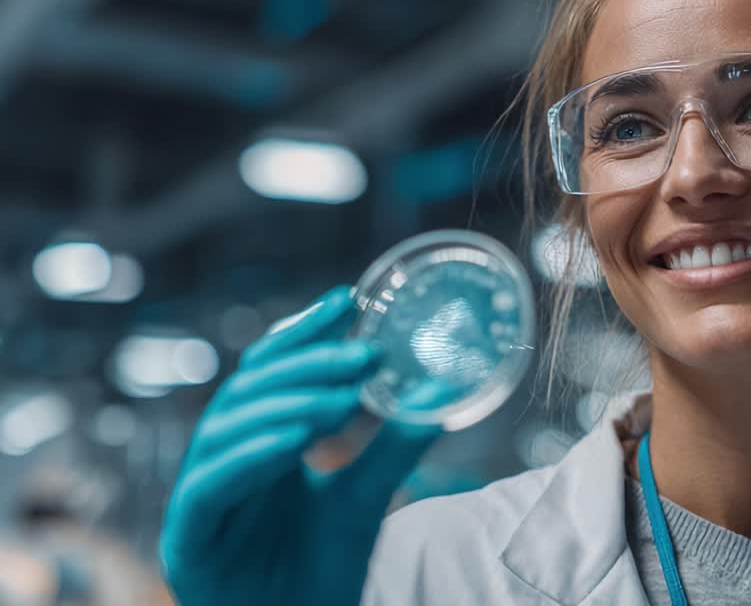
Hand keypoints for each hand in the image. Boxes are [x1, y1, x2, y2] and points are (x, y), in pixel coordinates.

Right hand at [159, 286, 449, 605]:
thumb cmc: (319, 570)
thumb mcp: (365, 496)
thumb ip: (395, 444)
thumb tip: (445, 388)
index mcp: (258, 439)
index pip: (274, 368)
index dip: (305, 330)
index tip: (349, 298)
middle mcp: (223, 456)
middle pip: (253, 389)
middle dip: (308, 366)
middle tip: (365, 354)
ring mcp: (200, 494)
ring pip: (228, 429)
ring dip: (287, 407)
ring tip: (344, 398)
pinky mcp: (187, 536)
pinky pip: (213, 485)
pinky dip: (252, 457)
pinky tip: (295, 442)